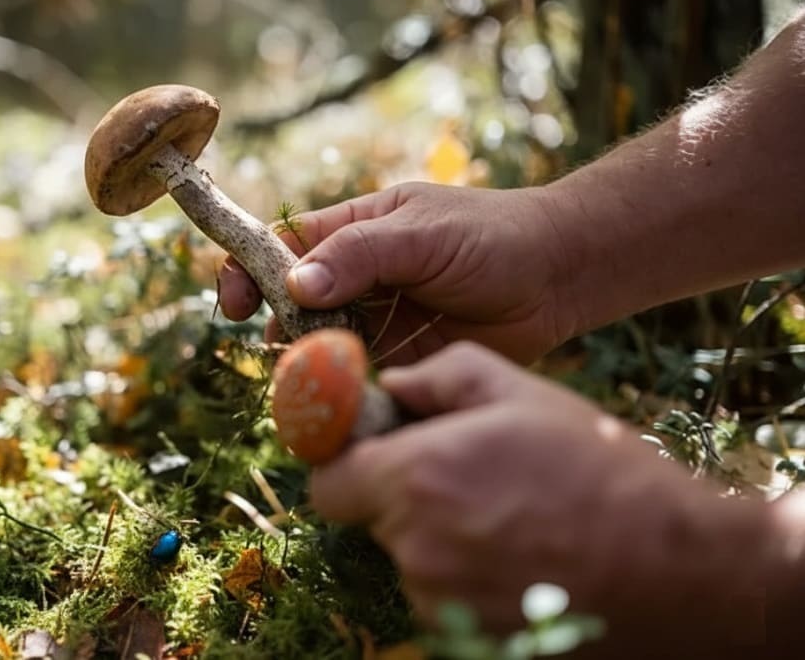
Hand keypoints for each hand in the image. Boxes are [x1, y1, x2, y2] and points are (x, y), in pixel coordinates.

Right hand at [218, 183, 574, 363]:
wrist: (564, 277)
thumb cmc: (495, 236)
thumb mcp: (422, 233)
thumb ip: (359, 255)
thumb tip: (294, 286)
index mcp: (355, 229)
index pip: (283, 246)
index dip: (248, 269)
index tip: (233, 302)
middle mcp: (358, 276)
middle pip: (290, 301)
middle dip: (273, 325)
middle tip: (278, 349)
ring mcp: (377, 319)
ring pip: (318, 343)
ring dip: (304, 362)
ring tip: (307, 378)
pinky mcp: (400, 359)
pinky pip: (355, 376)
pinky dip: (339, 389)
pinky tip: (338, 400)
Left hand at [309, 342, 775, 656]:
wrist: (682, 568)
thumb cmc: (601, 469)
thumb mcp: (523, 394)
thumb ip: (442, 376)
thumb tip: (392, 386)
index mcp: (416, 477)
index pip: (328, 484)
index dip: (350, 467)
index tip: (379, 460)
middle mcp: (416, 547)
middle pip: (374, 523)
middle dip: (405, 502)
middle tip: (472, 483)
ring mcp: (441, 603)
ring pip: (412, 564)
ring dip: (443, 544)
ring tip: (514, 521)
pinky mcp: (467, 639)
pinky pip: (446, 602)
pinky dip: (471, 583)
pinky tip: (525, 559)